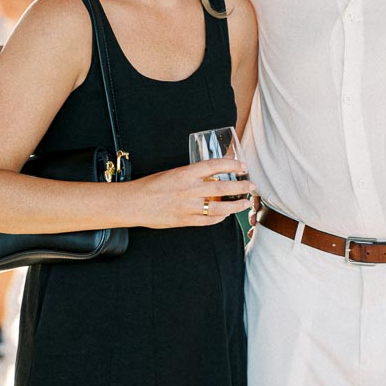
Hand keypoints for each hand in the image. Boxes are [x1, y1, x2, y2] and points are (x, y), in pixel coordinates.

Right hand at [129, 158, 255, 228]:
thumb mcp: (174, 173)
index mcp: (185, 173)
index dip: (232, 164)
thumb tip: (213, 178)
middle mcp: (189, 189)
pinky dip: (219, 218)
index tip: (242, 166)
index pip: (215, 165)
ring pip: (220, 207)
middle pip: (223, 187)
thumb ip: (193, 176)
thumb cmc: (151, 186)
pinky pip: (208, 220)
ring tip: (246, 203)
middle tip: (251, 185)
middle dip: (241, 187)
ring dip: (236, 205)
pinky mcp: (185, 220)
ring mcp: (188, 206)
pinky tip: (226, 215)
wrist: (133, 203)